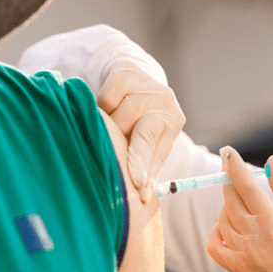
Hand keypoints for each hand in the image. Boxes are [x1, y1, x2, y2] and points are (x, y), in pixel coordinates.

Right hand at [96, 65, 184, 202]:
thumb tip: (140, 198)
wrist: (133, 75)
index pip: (156, 151)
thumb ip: (144, 164)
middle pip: (144, 135)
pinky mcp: (126, 74)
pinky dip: (100, 109)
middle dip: (132, 158)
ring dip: (108, 131)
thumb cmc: (138, 118)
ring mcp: (147, 86)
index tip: (138, 191)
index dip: (144, 171)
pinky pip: (106, 100)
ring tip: (105, 135)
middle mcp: (165, 102)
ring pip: (119, 119)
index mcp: (172, 123)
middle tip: (119, 174)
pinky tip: (102, 112)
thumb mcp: (147, 139)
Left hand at [207, 146, 272, 271]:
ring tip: (243, 204)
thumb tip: (270, 162)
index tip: (227, 151)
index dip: (235, 167)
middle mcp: (255, 242)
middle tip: (232, 170)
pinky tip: (227, 225)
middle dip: (230, 181)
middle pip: (231, 201)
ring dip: (228, 205)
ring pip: (223, 219)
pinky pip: (214, 245)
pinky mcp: (236, 270)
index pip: (248, 189)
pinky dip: (217, 230)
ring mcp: (243, 257)